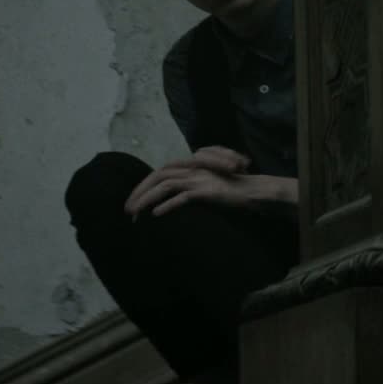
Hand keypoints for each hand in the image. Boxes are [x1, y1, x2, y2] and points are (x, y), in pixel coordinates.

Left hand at [125, 146, 291, 219]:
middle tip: (127, 209)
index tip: (132, 203)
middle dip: (139, 192)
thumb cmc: (232, 194)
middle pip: (158, 175)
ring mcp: (200, 178)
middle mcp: (193, 169)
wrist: (256, 193)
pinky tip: (156, 216)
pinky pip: (183, 197)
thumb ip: (187, 192)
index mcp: (191, 167)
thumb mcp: (205, 191)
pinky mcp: (208, 191)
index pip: (160, 172)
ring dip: (147, 199)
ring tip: (135, 214)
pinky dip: (168, 205)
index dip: (143, 186)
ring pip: (166, 184)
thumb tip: (166, 205)